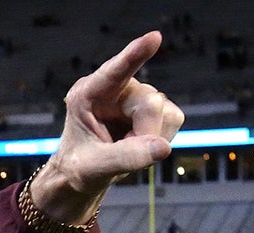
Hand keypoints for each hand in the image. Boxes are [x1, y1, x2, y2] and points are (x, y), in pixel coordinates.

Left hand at [34, 31, 185, 224]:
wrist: (83, 174)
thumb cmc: (79, 167)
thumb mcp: (93, 168)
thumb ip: (125, 157)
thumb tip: (163, 147)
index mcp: (88, 95)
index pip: (114, 72)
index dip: (135, 55)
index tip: (154, 38)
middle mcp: (115, 89)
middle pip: (150, 102)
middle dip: (144, 133)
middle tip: (122, 152)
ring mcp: (137, 96)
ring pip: (166, 111)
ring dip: (151, 137)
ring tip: (125, 146)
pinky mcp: (155, 107)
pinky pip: (175, 119)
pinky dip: (160, 139)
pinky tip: (139, 143)